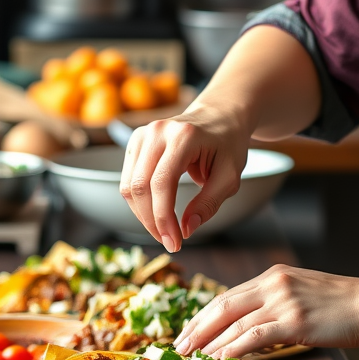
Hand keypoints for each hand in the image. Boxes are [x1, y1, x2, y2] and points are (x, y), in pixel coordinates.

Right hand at [119, 102, 249, 251]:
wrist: (219, 116)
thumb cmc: (228, 145)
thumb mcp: (230, 175)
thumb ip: (210, 203)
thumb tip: (186, 229)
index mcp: (184, 135)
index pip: (162, 182)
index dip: (164, 218)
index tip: (176, 243)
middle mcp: (157, 131)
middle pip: (139, 186)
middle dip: (152, 222)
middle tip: (170, 243)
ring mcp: (142, 134)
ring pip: (128, 186)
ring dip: (143, 216)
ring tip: (165, 231)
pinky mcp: (135, 142)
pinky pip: (128, 180)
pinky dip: (139, 203)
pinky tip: (157, 214)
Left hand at [175, 264, 358, 358]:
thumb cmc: (342, 303)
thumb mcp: (302, 291)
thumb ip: (276, 302)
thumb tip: (250, 327)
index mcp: (273, 275)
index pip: (228, 296)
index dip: (204, 317)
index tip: (188, 334)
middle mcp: (273, 283)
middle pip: (222, 307)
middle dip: (197, 330)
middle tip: (178, 350)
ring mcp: (283, 301)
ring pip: (234, 324)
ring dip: (209, 345)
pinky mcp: (294, 320)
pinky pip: (254, 336)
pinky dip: (231, 350)